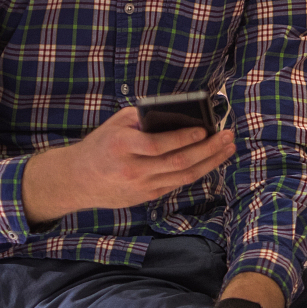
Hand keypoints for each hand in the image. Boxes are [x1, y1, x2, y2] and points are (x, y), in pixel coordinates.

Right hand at [23, 107, 234, 224]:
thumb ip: (143, 117)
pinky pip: (178, 183)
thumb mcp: (115, 124)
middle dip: (208, 149)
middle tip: (227, 136)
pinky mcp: (148, 196)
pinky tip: (212, 159)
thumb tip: (180, 111)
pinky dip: (198, 171)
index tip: (204, 128)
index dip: (184, 138)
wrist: (77, 180)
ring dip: (211, 161)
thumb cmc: (101, 145)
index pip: (158, 145)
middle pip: (178, 162)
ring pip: (184, 176)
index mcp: (121, 147)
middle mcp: (132, 169)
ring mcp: (141, 186)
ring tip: (228, 147)